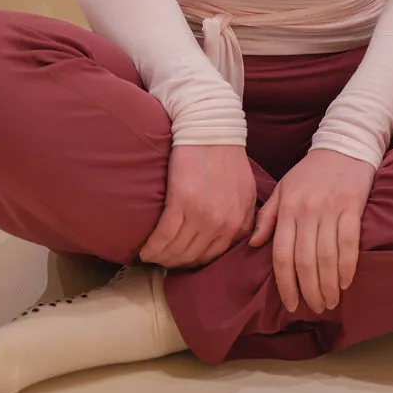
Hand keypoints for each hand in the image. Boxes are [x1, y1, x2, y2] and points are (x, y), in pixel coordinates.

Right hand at [139, 144, 257, 269]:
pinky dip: (151, 247)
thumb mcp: (248, 192)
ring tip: (151, 255)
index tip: (180, 260)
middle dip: (174, 262)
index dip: (193, 263)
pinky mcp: (181, 203)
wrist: (211, 130)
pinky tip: (144, 250)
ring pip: (176, 250)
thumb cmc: (228, 157)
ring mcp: (202, 215)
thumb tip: (238, 240)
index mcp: (239, 223)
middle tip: (161, 260)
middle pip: (192, 258)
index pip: (212, 257)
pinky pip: (163, 236)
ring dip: (161, 257)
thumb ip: (245, 219)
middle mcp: (222, 224)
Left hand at [248, 148, 374, 313]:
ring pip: (327, 256)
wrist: (343, 145)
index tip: (290, 304)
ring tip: (330, 302)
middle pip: (305, 261)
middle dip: (309, 290)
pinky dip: (347, 266)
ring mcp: (330, 209)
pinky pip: (349, 242)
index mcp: (287, 208)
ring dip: (328, 285)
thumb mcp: (282, 188)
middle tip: (315, 308)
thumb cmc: (310, 171)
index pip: (282, 254)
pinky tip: (345, 282)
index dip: (285, 283)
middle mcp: (307, 211)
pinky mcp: (352, 207)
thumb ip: (268, 217)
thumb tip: (253, 245)